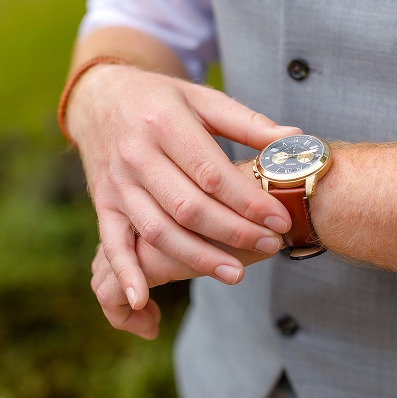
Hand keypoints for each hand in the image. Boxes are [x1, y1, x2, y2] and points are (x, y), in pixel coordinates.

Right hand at [68, 62, 299, 311]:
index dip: (248, 200)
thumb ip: (248, 122)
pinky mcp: (104, 203)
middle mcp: (137, 154)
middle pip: (188, 206)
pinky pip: (111, 243)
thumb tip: (295, 141)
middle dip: (233, 232)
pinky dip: (126, 272)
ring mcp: (117, 182)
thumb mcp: (203, 99)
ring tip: (236, 274)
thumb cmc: (162, 100)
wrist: (100, 98)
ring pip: (158, 230)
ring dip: (197, 258)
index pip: (211, 172)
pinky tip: (144, 299)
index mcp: (165, 124)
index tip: (280, 218)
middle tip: (270, 246)